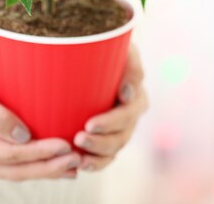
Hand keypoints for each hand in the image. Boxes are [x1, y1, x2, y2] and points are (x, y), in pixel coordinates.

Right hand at [0, 57, 80, 179]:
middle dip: (48, 167)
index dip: (38, 153)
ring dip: (46, 169)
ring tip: (75, 165)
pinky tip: (58, 159)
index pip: (9, 155)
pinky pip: (16, 161)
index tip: (65, 145)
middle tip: (77, 160)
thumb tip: (23, 137)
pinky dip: (37, 161)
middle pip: (16, 170)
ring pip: (17, 170)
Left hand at [74, 44, 148, 170]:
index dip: (112, 121)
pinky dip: (95, 163)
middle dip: (102, 141)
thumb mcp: (121, 48)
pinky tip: (80, 164)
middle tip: (78, 137)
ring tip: (76, 154)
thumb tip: (128, 92)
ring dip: (97, 155)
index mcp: (136, 94)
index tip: (90, 123)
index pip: (129, 112)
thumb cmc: (104, 49)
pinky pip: (105, 157)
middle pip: (122, 135)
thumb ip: (130, 64)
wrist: (90, 60)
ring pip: (114, 149)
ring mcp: (120, 129)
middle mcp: (131, 114)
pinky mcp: (107, 138)